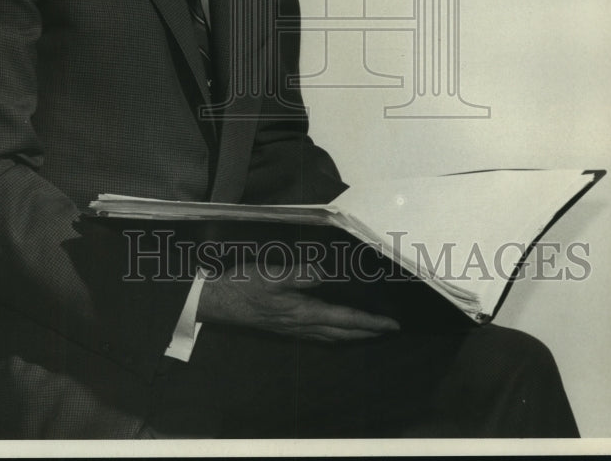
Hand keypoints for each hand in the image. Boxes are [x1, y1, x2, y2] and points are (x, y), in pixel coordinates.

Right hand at [196, 261, 399, 341]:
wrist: (218, 301)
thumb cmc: (245, 285)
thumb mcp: (272, 275)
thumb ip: (300, 274)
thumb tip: (327, 273)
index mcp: (304, 312)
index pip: (346, 319)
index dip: (370, 322)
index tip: (392, 324)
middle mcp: (302, 324)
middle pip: (343, 332)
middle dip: (368, 332)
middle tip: (389, 330)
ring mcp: (293, 328)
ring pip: (332, 336)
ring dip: (353, 335)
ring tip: (369, 332)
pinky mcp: (285, 327)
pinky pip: (319, 336)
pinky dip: (335, 335)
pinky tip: (334, 331)